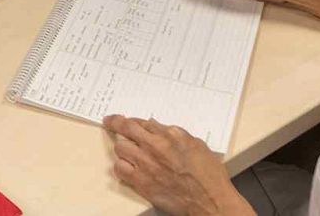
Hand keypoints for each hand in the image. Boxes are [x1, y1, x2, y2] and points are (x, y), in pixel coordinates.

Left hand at [104, 116, 250, 215]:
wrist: (209, 200)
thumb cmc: (208, 175)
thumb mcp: (196, 145)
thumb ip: (176, 135)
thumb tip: (160, 129)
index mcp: (171, 134)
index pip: (143, 122)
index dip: (132, 120)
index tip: (124, 119)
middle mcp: (156, 146)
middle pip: (126, 130)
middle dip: (116, 124)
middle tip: (111, 122)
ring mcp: (146, 164)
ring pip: (120, 147)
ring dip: (121, 145)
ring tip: (124, 147)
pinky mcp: (141, 182)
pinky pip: (120, 169)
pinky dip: (120, 165)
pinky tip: (125, 165)